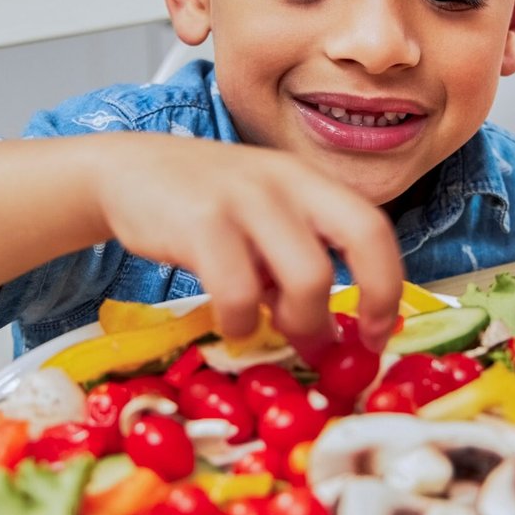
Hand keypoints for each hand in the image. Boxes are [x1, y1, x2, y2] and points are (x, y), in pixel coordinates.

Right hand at [92, 135, 402, 355]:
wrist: (126, 171)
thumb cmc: (202, 205)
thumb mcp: (261, 219)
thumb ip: (294, 264)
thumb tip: (326, 337)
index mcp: (309, 181)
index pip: (374, 226)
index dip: (388, 285)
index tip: (377, 334)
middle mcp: (288, 180)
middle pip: (363, 236)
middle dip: (369, 299)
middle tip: (337, 342)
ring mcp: (247, 196)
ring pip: (309, 274)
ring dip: (299, 322)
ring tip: (270, 330)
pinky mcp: (201, 220)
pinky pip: (240, 289)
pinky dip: (240, 320)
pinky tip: (230, 320)